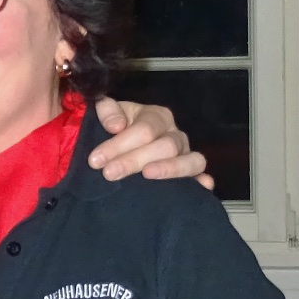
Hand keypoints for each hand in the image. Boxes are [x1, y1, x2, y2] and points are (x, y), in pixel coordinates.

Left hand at [87, 97, 213, 187]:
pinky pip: (202, 175)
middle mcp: (175, 134)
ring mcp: (186, 155)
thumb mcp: (109, 115)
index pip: (144, 129)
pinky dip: (202, 181)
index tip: (96, 160)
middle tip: (110, 174)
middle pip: (165, 146)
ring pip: (189, 160)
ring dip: (169, 169)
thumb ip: (107, 111)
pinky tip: (201, 187)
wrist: (124, 145)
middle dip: (135, 160)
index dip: (119, 144)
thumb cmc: (117, 130)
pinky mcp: (192, 174)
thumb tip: (116, 125)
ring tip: (147, 176)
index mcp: (157, 116)